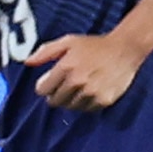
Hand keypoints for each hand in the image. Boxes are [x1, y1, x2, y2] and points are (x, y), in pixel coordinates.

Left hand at [25, 31, 147, 111]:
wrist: (125, 49)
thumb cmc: (94, 45)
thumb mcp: (68, 41)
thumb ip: (46, 51)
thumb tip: (27, 62)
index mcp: (66, 66)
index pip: (43, 89)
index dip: (44, 87)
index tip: (49, 84)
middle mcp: (77, 81)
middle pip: (55, 101)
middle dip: (56, 95)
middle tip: (63, 87)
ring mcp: (91, 92)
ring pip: (70, 107)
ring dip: (70, 100)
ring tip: (78, 88)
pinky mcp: (104, 100)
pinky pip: (87, 109)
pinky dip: (85, 104)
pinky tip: (90, 92)